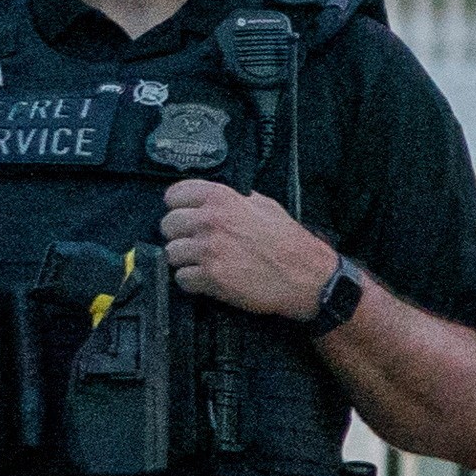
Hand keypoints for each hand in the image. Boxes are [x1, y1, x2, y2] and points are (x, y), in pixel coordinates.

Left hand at [158, 180, 342, 321]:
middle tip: (197, 242)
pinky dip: (193, 281)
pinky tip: (209, 278)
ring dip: (185, 260)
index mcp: (223, 199)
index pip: (175, 194)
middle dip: (180, 235)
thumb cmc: (291, 244)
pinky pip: (182, 278)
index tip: (184, 213)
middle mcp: (211, 221)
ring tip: (205, 262)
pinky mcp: (210, 277)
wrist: (307, 277)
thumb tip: (216, 201)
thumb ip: (236, 200)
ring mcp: (208, 250)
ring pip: (172, 253)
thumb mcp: (267, 206)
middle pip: (168, 225)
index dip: (179, 206)